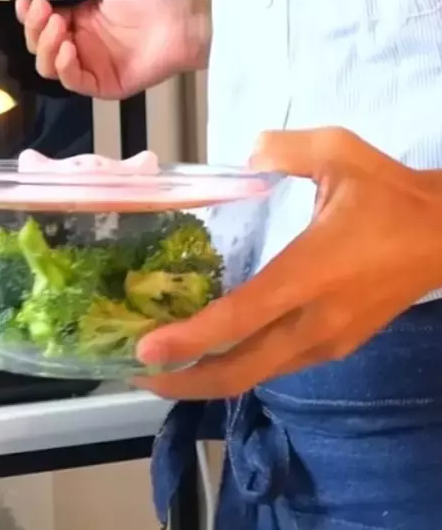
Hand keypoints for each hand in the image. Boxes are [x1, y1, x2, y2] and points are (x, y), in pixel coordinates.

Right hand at [15, 0, 208, 99]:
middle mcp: (81, 42)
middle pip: (39, 45)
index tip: (25, 0)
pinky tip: (68, 49)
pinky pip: (73, 82)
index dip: (29, 14)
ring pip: (50, 66)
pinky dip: (65, 67)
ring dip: (46, 47)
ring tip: (57, 26)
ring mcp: (91, 64)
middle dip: (34, 28)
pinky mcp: (103, 83)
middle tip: (41, 10)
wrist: (181, 18)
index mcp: (78, 17)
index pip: (40, 22)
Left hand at [134, 128, 441, 399]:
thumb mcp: (339, 152)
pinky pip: (277, 365)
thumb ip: (283, 148)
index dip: (189, 339)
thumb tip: (245, 157)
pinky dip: (238, 365)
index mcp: (312, 273)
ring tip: (166, 363)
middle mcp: (317, 320)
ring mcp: (329, 340)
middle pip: (242, 371)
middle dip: (186, 381)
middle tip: (139, 373)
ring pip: (259, 375)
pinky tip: (214, 347)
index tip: (145, 351)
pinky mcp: (336, 345)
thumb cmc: (391, 195)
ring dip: (208, 376)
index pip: (241, 318)